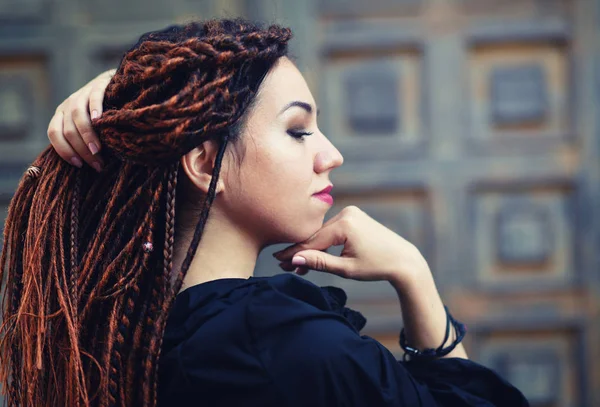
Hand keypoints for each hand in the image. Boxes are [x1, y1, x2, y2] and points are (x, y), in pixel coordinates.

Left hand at [47, 68, 115, 170]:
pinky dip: (96, 109)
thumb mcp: (86, 126)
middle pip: (68, 130)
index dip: (64, 151)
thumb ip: (81, 139)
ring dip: (87, 137)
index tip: (79, 165)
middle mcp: (67, 105)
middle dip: (81, 151)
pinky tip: (100, 121)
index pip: (54, 134)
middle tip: (97, 164)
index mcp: (61, 116)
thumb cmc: (101, 115)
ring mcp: (81, 94)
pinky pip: (94, 98)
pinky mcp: (97, 86)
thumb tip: (85, 166)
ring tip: (98, 151)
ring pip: (78, 117)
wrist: (114, 85)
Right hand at [273, 206, 429, 285]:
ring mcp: (351, 213)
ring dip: (312, 248)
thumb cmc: (377, 266)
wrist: (403, 260)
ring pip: (322, 232)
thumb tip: (295, 260)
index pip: (313, 241)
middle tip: (285, 267)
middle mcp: (347, 213)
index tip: (278, 261)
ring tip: (298, 266)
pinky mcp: (353, 216)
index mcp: (345, 225)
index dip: (294, 253)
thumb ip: (319, 263)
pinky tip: (314, 255)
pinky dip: (323, 242)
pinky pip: (332, 230)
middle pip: (316, 235)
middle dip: (302, 252)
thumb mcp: (346, 268)